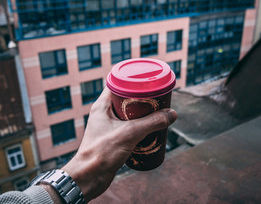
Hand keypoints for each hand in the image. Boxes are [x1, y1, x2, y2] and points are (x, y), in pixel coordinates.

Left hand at [62, 87, 176, 201]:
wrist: (88, 178)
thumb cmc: (102, 153)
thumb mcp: (130, 133)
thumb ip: (152, 122)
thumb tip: (172, 114)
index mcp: (102, 106)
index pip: (117, 84)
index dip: (133, 81)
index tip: (148, 83)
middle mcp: (103, 114)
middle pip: (125, 99)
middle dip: (142, 100)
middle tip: (157, 100)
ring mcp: (107, 127)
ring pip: (128, 115)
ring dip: (142, 115)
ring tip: (157, 114)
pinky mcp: (112, 139)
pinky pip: (128, 128)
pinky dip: (138, 127)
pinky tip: (149, 131)